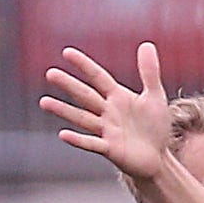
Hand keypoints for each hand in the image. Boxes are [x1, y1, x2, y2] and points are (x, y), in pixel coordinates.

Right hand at [41, 42, 175, 180]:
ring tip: (44, 102)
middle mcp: (107, 112)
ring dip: (64, 111)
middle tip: (50, 73)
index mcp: (117, 97)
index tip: (67, 52)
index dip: (84, 65)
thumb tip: (146, 44)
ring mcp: (107, 131)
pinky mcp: (110, 150)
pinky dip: (78, 140)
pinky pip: (92, 144)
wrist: (159, 159)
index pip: (98, 77)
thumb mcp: (155, 96)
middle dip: (69, 85)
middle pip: (85, 95)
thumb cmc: (155, 128)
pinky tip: (63, 134)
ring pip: (82, 118)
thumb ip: (149, 72)